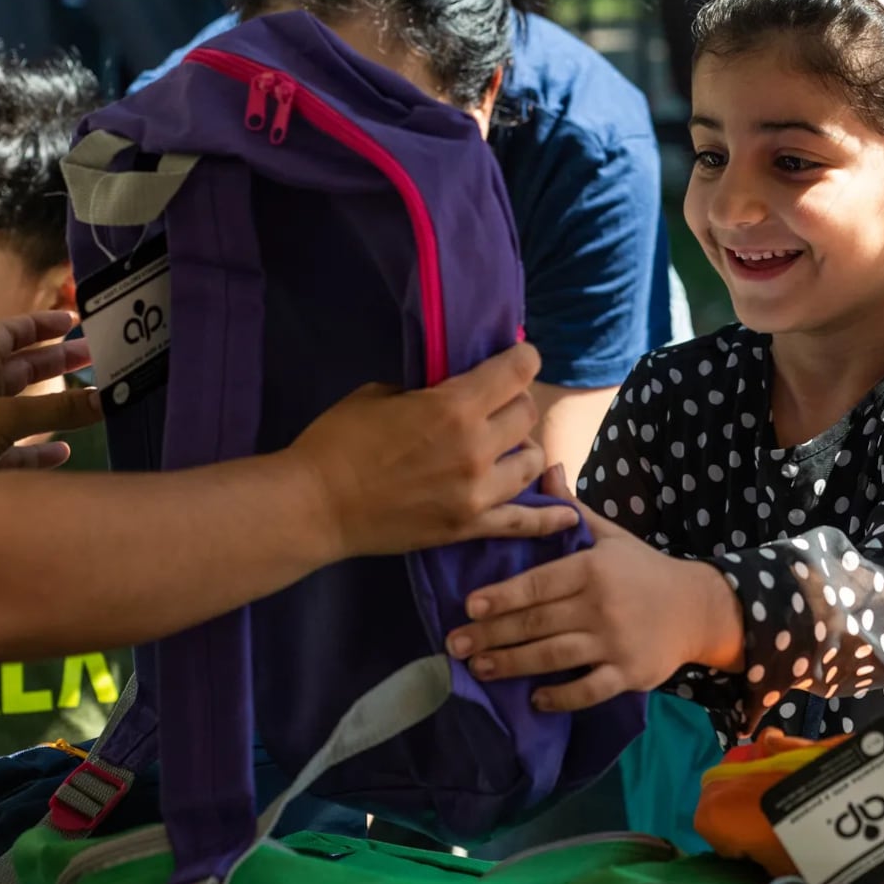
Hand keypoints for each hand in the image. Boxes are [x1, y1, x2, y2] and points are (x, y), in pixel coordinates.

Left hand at [0, 311, 101, 471]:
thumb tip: (105, 397)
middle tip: (95, 355)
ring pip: (23, 408)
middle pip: (21, 368)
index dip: (38, 324)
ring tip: (91, 397)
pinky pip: (18, 451)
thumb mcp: (4, 418)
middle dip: (57, 360)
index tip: (71, 321)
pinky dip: (41, 449)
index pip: (8, 333)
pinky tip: (63, 452)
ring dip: (55, 403)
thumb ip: (56, 409)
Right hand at [285, 342, 576, 556]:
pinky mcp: (469, 527)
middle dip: (514, 403)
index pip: (516, 371)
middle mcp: (476, 448)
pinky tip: (569, 516)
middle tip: (497, 405)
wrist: (315, 505)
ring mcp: (477, 493)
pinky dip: (549, 518)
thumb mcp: (380, 394)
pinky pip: (524, 522)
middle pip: (526, 415)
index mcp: (454, 407)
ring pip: (532, 462)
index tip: (518, 356)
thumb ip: (427, 392)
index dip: (522, 357)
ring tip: (505, 449)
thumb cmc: (337, 441)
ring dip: (521, 449)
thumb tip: (451, 392)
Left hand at [445, 481, 743, 711]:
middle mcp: (601, 605)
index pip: (539, 583)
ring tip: (479, 667)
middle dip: (493, 635)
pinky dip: (561, 697)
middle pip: (538, 622)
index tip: (469, 606)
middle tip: (455, 644)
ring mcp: (616, 642)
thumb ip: (572, 509)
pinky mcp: (629, 674)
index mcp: (592, 568)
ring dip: (513, 664)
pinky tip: (534, 700)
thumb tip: (544, 467)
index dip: (503, 596)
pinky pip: (588, 689)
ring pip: (555, 656)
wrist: (697, 607)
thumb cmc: (643, 570)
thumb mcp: (610, 535)